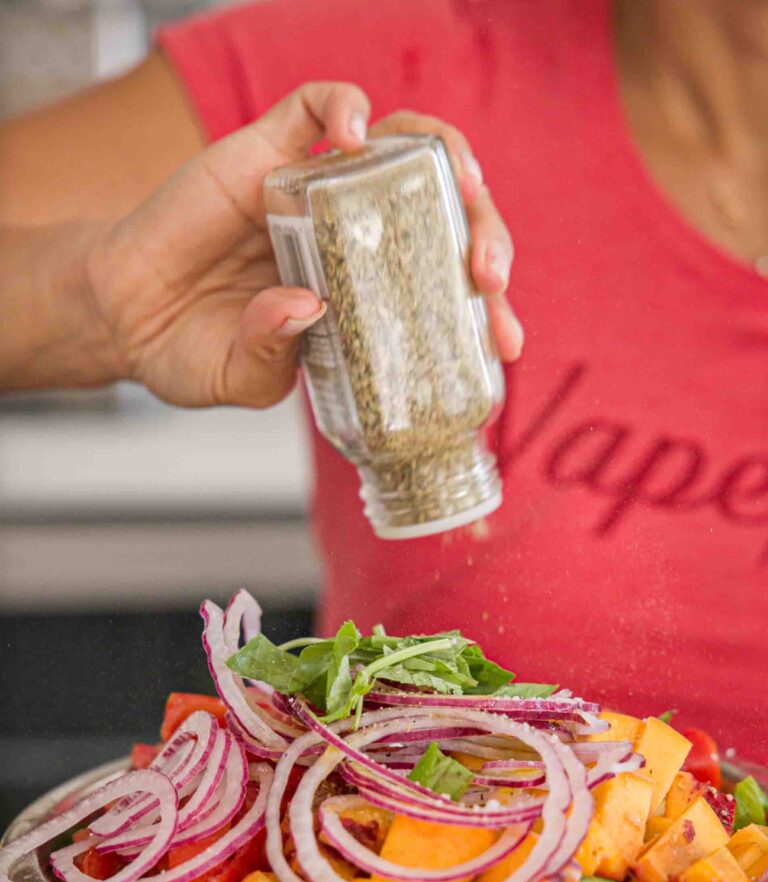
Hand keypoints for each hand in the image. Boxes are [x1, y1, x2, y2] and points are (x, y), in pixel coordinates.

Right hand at [86, 84, 520, 409]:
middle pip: (442, 215)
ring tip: (463, 187)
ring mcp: (316, 192)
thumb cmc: (191, 350)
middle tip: (489, 276)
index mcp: (364, 296)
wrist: (125, 315)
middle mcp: (353, 237)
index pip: (445, 287)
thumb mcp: (243, 377)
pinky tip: (353, 133)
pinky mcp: (267, 152)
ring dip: (447, 161)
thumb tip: (306, 306)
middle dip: (484, 236)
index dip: (485, 309)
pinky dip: (344, 107)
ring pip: (404, 149)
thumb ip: (275, 354)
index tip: (504, 341)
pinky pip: (317, 107)